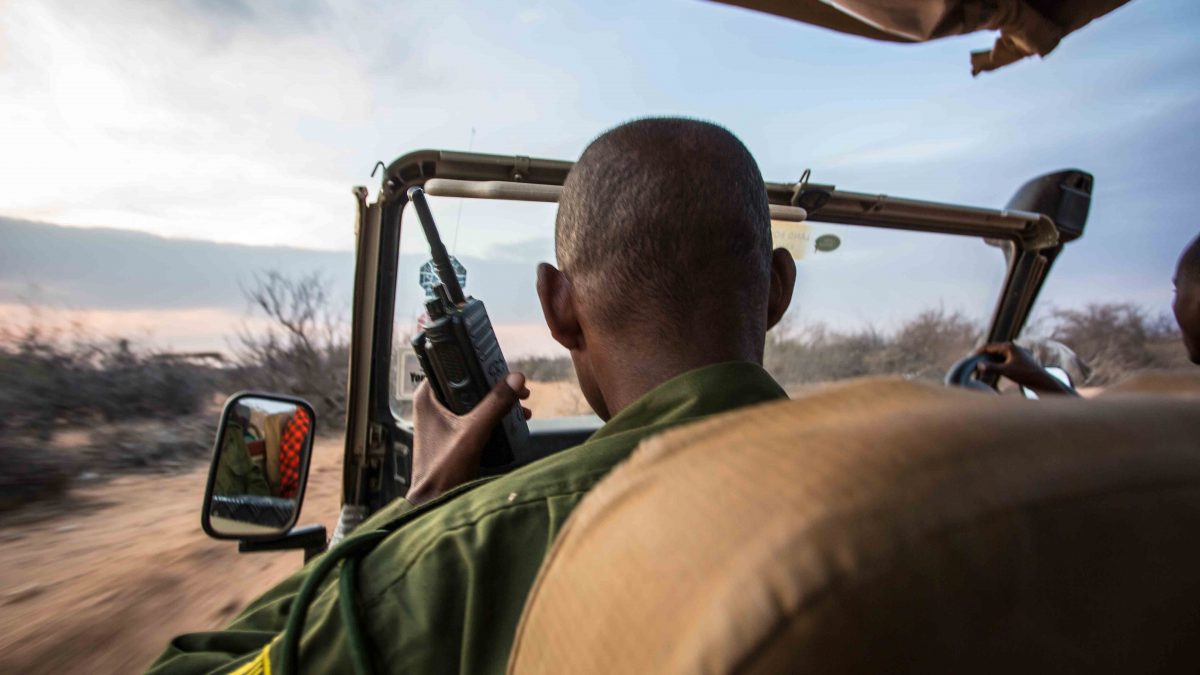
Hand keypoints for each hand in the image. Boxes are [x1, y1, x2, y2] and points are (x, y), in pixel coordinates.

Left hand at [407, 373, 531, 504]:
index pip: (452, 366)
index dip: (478, 364)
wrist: (435, 501)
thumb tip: (515, 379)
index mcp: (427, 397)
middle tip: (516, 389)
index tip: (500, 367)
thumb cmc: (443, 469)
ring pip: (473, 400)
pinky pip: (474, 416)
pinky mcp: (450, 434)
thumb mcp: (473, 433)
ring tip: (519, 406)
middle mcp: (432, 405)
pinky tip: (511, 421)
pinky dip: (492, 416)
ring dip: (497, 402)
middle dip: (495, 386)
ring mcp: (441, 420)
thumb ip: (494, 405)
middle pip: (468, 383)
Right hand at [975, 343, 1071, 394]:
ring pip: (999, 356)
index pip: (990, 346)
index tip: (970, 357)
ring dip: (990, 361)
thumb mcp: (1006, 371)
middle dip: (984, 357)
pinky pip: (1004, 360)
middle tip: (974, 363)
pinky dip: (996, 364)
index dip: (979, 351)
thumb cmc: (1025, 374)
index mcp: (1009, 347)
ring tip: (981, 367)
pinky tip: (993, 370)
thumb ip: (992, 368)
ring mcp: (1016, 354)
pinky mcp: (1018, 360)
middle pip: (994, 350)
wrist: (1041, 380)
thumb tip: (978, 365)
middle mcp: (1013, 348)